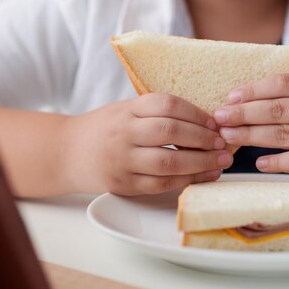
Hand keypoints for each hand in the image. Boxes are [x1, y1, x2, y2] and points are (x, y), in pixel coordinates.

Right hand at [58, 93, 232, 194]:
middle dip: (203, 139)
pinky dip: (185, 181)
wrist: (65, 152)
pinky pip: (159, 184)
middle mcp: (124, 132)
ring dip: (200, 163)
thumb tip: (206, 122)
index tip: (214, 122)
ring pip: (168, 162)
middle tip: (223, 144)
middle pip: (170, 132)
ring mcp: (122, 159)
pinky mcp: (122, 184)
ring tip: (220, 163)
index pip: (167, 104)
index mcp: (127, 109)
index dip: (196, 113)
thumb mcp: (125, 110)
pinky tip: (202, 176)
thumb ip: (156, 113)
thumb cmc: (104, 129)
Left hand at [213, 74, 288, 183]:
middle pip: (280, 109)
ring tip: (229, 137)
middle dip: (245, 113)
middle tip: (219, 118)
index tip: (230, 97)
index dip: (255, 89)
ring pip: (286, 134)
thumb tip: (243, 103)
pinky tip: (258, 163)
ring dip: (252, 136)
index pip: (285, 83)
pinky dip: (277, 162)